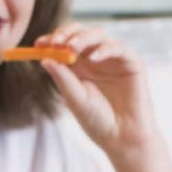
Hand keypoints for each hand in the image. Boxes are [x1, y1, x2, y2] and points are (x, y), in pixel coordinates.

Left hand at [38, 24, 156, 159]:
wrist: (123, 138)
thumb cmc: (98, 121)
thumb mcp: (75, 98)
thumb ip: (62, 78)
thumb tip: (44, 59)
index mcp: (80, 66)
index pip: (64, 44)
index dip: (51, 40)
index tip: (39, 44)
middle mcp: (96, 59)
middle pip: (80, 33)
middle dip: (66, 33)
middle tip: (56, 42)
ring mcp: (114, 59)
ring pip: (98, 35)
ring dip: (82, 38)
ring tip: (71, 47)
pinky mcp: (132, 63)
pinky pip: (117, 48)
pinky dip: (104, 49)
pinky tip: (93, 58)